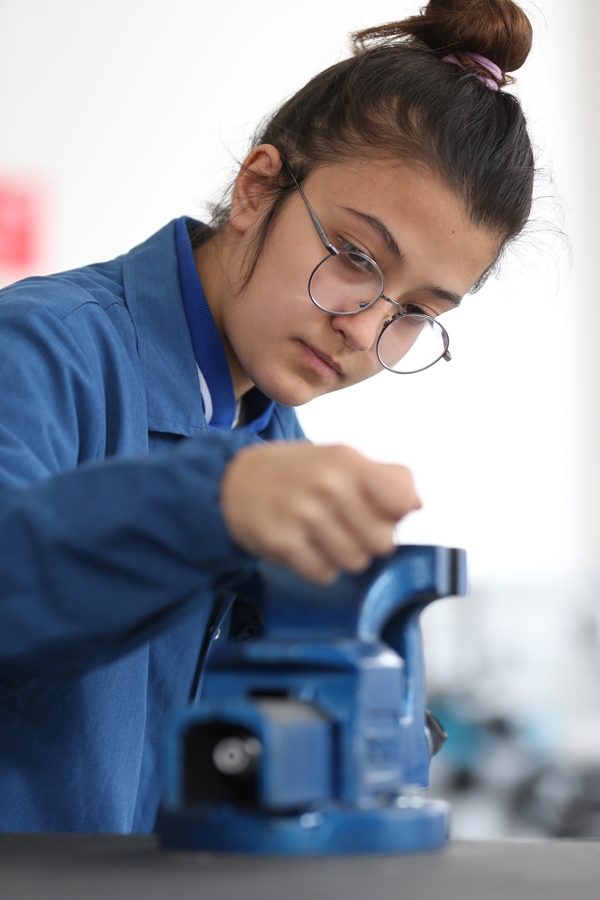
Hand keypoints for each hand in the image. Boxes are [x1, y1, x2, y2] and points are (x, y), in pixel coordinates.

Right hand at [220, 443, 420, 583]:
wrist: (231, 484)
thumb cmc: (294, 473)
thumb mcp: (338, 458)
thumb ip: (382, 477)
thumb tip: (415, 504)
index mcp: (347, 461)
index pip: (404, 501)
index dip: (396, 514)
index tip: (379, 512)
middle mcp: (328, 486)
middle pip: (383, 542)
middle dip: (368, 541)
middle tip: (346, 527)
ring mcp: (303, 515)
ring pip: (355, 562)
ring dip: (341, 555)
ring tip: (322, 536)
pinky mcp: (282, 543)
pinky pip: (323, 574)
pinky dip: (316, 566)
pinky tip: (303, 546)